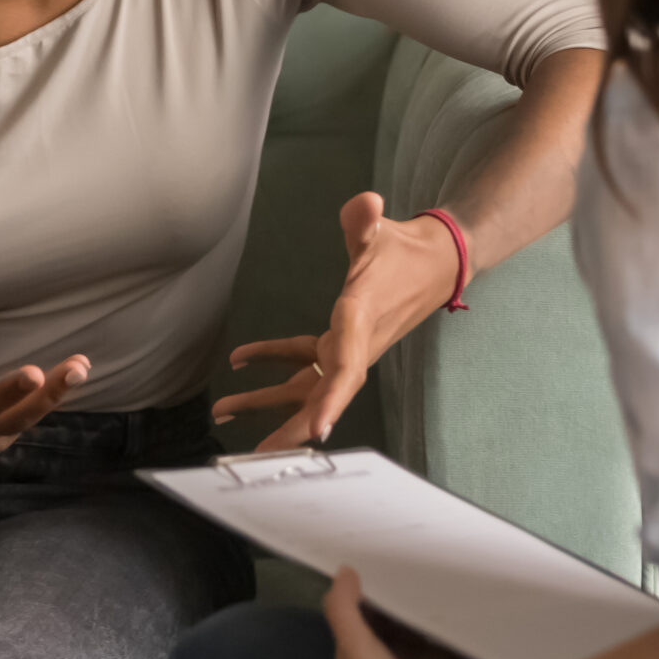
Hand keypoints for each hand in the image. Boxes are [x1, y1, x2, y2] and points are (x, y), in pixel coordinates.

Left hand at [216, 192, 459, 450]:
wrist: (435, 261)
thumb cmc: (406, 249)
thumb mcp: (385, 232)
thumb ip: (366, 222)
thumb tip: (365, 203)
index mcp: (362, 322)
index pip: (347, 369)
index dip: (331, 400)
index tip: (317, 430)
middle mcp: (354, 344)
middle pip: (322, 395)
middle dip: (292, 426)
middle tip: (262, 455)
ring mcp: (346, 347)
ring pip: (305, 384)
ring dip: (265, 400)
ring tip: (222, 412)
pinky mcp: (339, 340)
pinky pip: (302, 360)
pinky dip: (270, 359)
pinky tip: (240, 360)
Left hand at [325, 567, 461, 658]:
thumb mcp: (353, 644)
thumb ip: (342, 607)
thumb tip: (344, 570)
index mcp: (357, 650)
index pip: (358, 612)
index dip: (366, 588)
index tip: (380, 559)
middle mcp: (385, 653)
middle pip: (391, 616)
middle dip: (399, 593)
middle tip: (411, 561)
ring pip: (419, 624)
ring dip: (425, 606)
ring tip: (434, 573)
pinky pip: (447, 635)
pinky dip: (450, 622)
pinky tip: (455, 598)